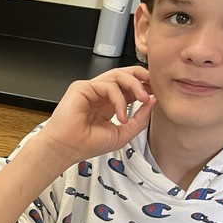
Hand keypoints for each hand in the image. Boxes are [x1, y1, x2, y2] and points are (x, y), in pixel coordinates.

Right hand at [36, 66, 154, 163]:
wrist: (66, 149)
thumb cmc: (87, 144)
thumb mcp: (123, 133)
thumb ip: (140, 118)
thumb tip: (154, 101)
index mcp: (107, 103)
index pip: (129, 87)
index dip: (144, 87)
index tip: (156, 93)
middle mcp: (99, 94)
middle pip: (124, 74)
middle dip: (142, 77)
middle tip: (153, 86)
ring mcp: (90, 89)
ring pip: (118, 75)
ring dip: (135, 85)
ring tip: (143, 100)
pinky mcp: (82, 87)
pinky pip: (108, 85)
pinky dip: (120, 99)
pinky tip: (121, 115)